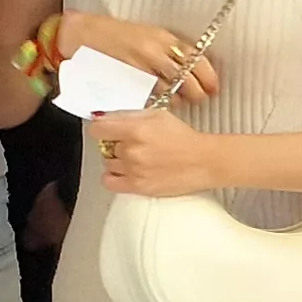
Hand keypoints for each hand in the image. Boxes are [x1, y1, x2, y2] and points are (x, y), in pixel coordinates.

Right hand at [53, 12, 217, 102]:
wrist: (84, 34)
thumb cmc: (117, 34)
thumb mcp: (150, 34)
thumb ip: (170, 49)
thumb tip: (191, 66)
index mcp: (164, 38)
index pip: (197, 59)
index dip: (209, 77)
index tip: (214, 87)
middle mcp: (156, 52)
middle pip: (188, 80)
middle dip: (197, 93)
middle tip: (200, 99)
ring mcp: (142, 67)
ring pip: (171, 92)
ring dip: (178, 100)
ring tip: (179, 101)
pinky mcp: (128, 80)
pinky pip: (151, 97)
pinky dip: (159, 102)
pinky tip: (160, 103)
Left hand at [85, 107, 228, 197]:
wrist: (204, 161)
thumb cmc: (184, 138)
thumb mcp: (157, 115)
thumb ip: (129, 115)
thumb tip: (104, 117)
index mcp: (136, 129)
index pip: (97, 129)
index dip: (101, 128)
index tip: (105, 130)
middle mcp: (132, 150)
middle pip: (104, 147)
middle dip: (115, 143)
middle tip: (131, 144)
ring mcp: (134, 170)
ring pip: (107, 163)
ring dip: (117, 160)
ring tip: (135, 158)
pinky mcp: (138, 186)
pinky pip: (109, 182)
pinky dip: (113, 177)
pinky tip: (124, 172)